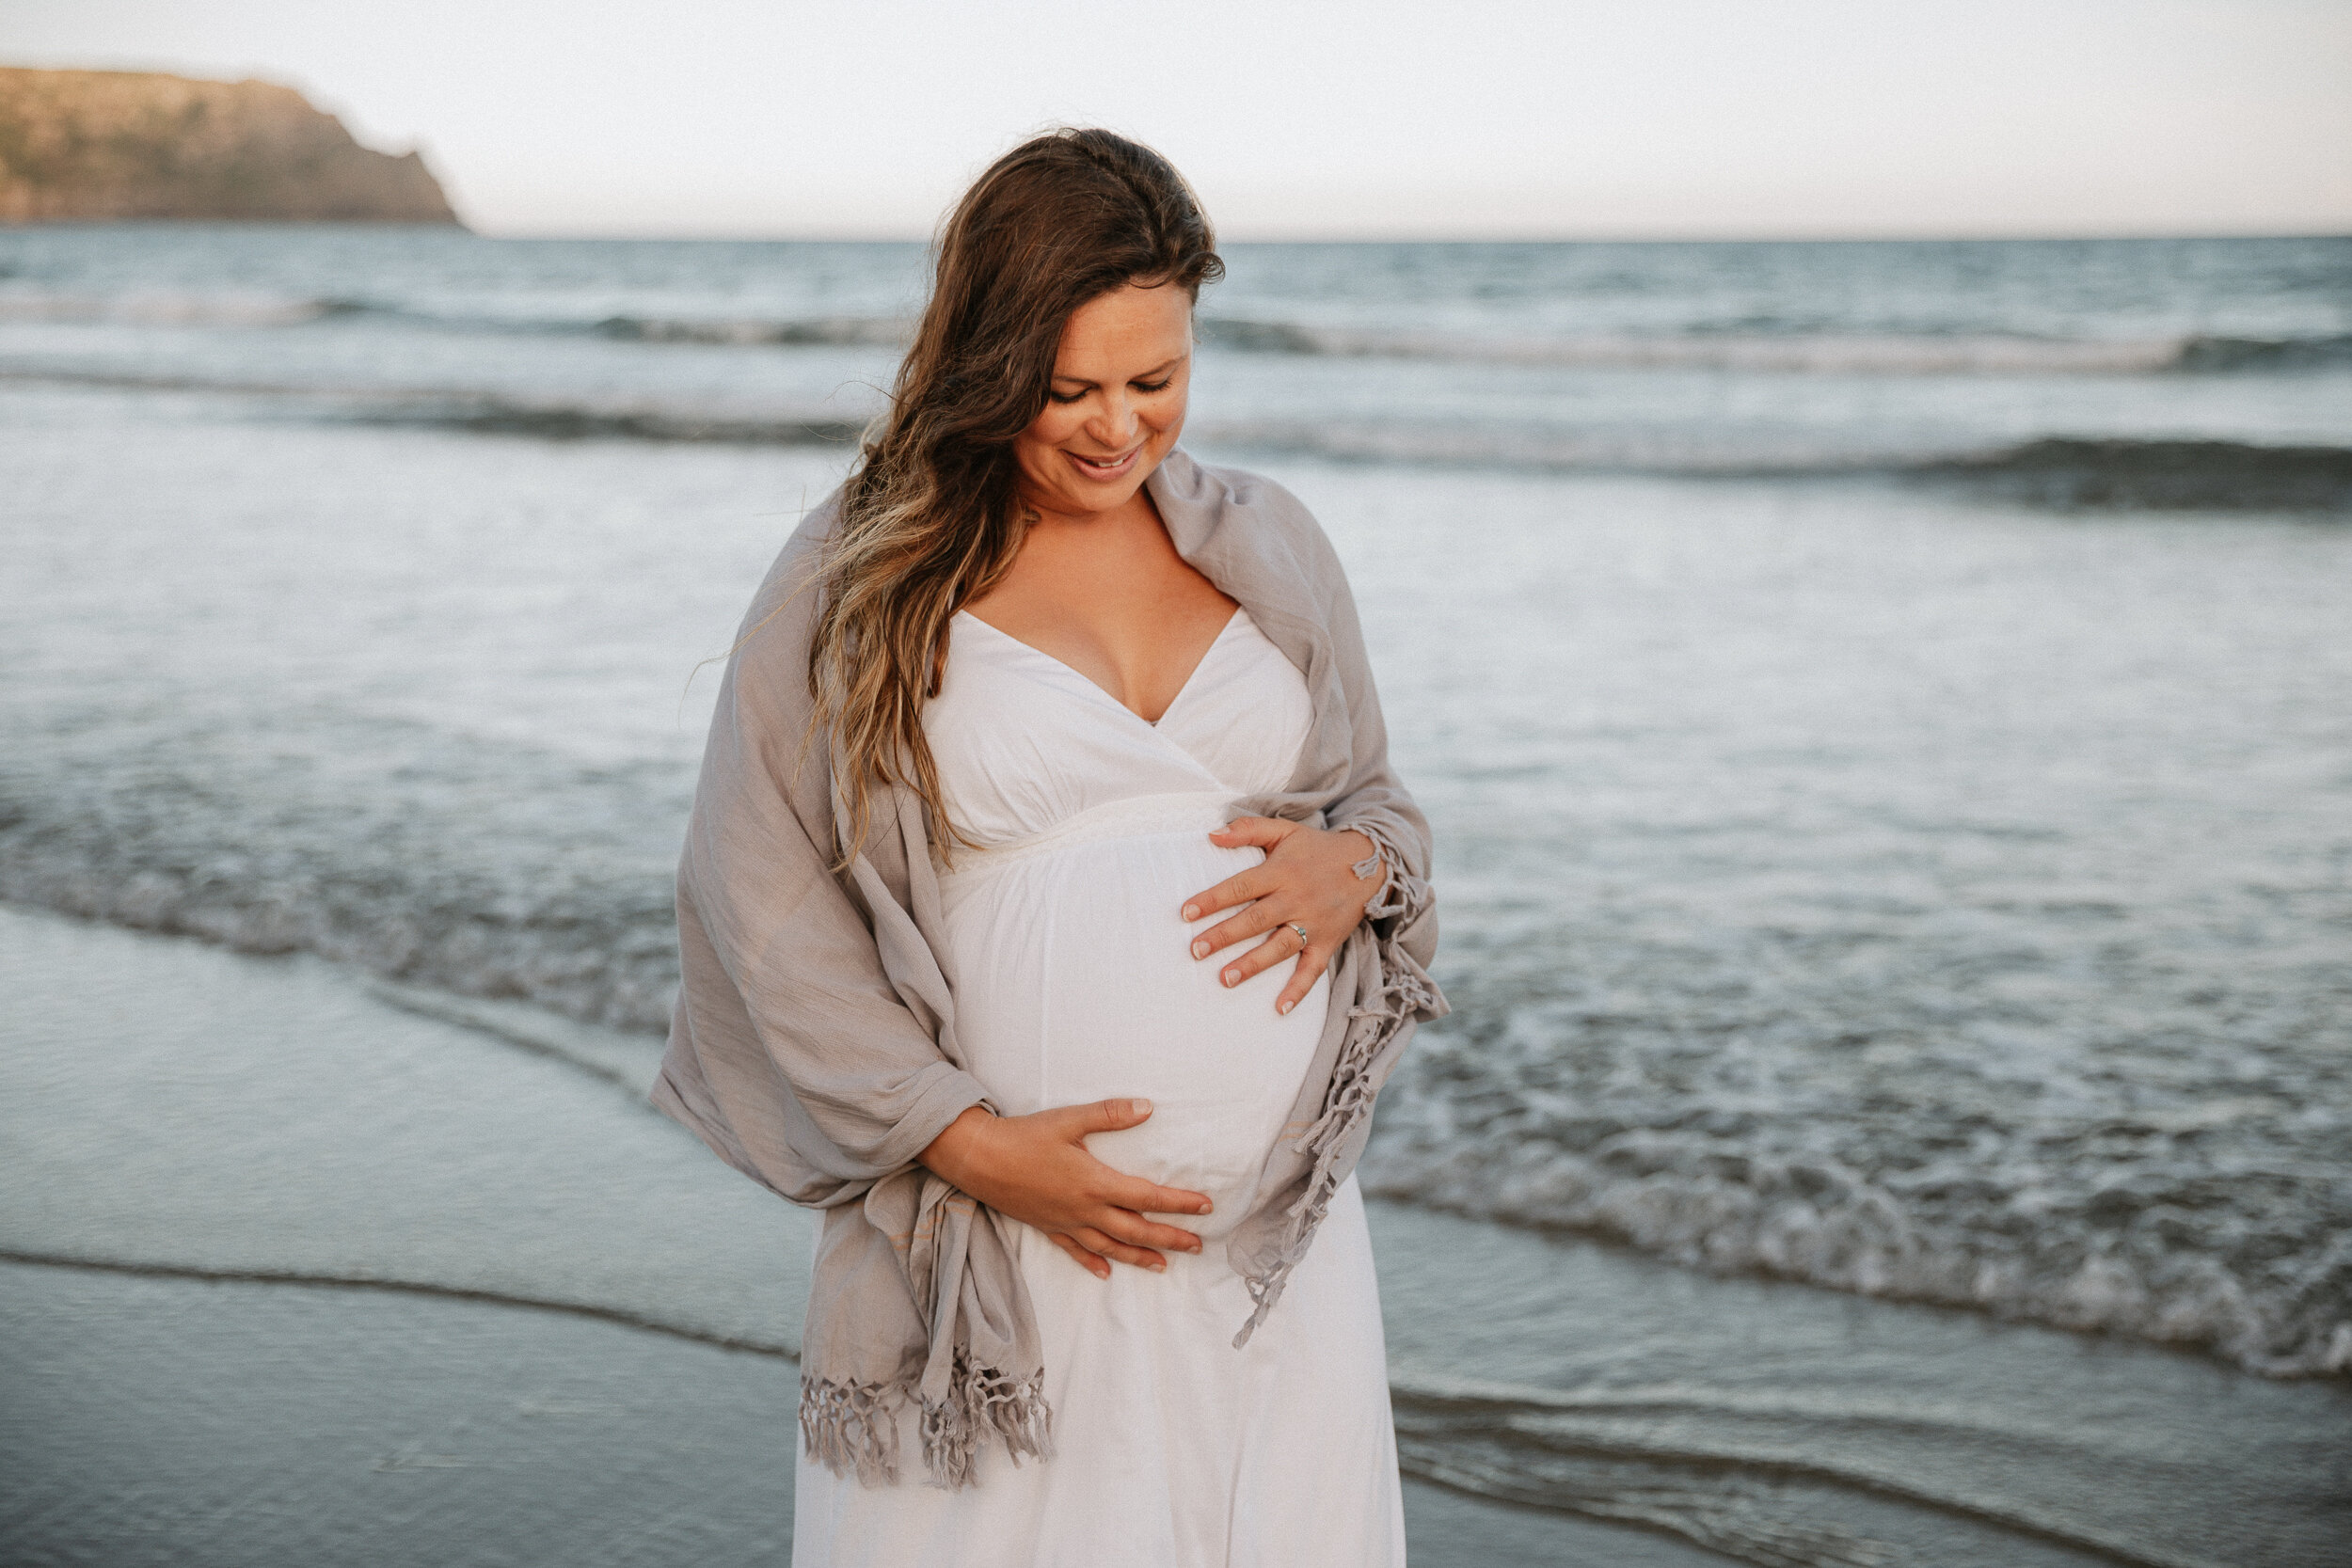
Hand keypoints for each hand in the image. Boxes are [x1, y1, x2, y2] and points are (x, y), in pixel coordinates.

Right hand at [917, 1100, 1210, 1280]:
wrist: (977, 1158)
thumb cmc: (1024, 1136)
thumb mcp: (1069, 1119)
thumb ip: (1110, 1115)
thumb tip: (1147, 1107)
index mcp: (1095, 1182)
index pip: (1147, 1197)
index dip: (1179, 1203)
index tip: (1205, 1207)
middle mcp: (1084, 1210)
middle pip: (1136, 1229)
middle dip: (1170, 1238)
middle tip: (1198, 1245)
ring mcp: (1065, 1223)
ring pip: (1110, 1246)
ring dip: (1139, 1256)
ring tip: (1163, 1265)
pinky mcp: (1047, 1227)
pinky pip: (1075, 1251)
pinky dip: (1093, 1262)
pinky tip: (1106, 1273)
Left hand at [1181, 818, 1379, 1015]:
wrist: (1371, 862)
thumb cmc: (1318, 848)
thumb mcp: (1285, 830)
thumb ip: (1248, 829)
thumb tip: (1211, 834)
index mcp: (1281, 872)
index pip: (1241, 887)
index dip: (1213, 899)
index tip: (1186, 913)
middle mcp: (1296, 899)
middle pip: (1255, 920)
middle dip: (1224, 936)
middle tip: (1196, 950)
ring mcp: (1313, 923)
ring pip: (1279, 947)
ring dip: (1252, 964)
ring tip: (1224, 979)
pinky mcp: (1328, 942)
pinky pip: (1313, 970)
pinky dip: (1298, 990)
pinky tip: (1280, 1008)